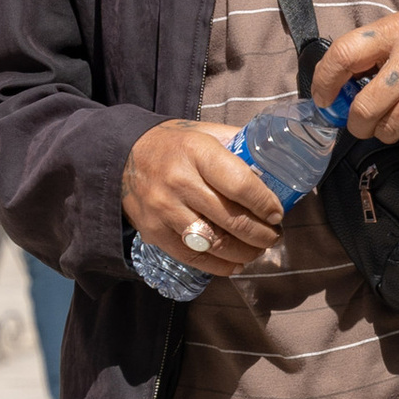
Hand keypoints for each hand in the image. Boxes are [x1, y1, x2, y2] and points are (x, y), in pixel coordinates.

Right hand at [120, 121, 285, 280]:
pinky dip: (220, 266)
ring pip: (215, 243)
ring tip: (258, 249)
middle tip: (273, 235)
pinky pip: (193, 257)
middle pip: (231, 220)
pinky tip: (236, 262)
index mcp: (197, 152)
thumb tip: (275, 163)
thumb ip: (237, 145)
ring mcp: (164, 210)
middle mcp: (179, 182)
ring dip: (245, 252)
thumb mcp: (205, 132)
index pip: (240, 184)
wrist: (121, 156)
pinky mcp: (154, 232)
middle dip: (261, 234)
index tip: (277, 213)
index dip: (265, 203)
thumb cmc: (173, 144)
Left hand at [314, 11, 398, 147]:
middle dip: (355, 123)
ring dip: (383, 131)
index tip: (324, 97)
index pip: (344, 55)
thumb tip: (336, 87)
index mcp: (395, 31)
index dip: (325, 81)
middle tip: (359, 122)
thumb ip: (370, 52)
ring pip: (388, 128)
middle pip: (365, 107)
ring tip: (391, 120)